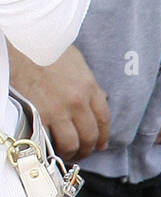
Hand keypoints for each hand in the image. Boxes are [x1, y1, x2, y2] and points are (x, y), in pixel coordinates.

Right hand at [7, 44, 109, 158]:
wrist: (21, 43)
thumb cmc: (46, 48)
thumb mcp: (75, 60)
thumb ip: (87, 82)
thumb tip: (99, 97)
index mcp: (88, 86)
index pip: (103, 118)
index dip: (103, 136)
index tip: (100, 145)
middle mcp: (77, 100)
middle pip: (89, 135)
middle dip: (88, 148)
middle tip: (82, 152)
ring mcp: (58, 109)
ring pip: (72, 143)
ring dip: (71, 152)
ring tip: (67, 153)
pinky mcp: (39, 115)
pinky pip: (50, 140)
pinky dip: (51, 147)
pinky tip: (51, 148)